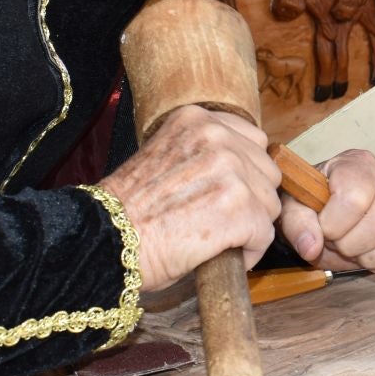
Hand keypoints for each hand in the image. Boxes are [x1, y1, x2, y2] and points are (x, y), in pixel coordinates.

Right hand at [99, 106, 280, 290]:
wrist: (105, 240)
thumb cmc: (128, 211)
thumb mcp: (164, 155)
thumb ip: (201, 153)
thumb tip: (239, 172)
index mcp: (196, 119)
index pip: (252, 140)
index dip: (243, 174)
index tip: (224, 194)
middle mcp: (217, 136)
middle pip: (266, 172)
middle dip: (251, 201)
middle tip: (220, 222)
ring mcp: (231, 170)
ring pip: (269, 204)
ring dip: (250, 228)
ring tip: (217, 241)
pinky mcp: (239, 208)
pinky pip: (264, 234)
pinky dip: (248, 252)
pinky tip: (219, 256)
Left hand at [280, 149, 374, 279]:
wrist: (327, 213)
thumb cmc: (313, 204)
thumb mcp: (294, 207)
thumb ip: (297, 223)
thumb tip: (311, 246)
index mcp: (356, 164)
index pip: (354, 198)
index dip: (334, 224)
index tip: (323, 229)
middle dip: (353, 244)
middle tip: (339, 243)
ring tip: (357, 251)